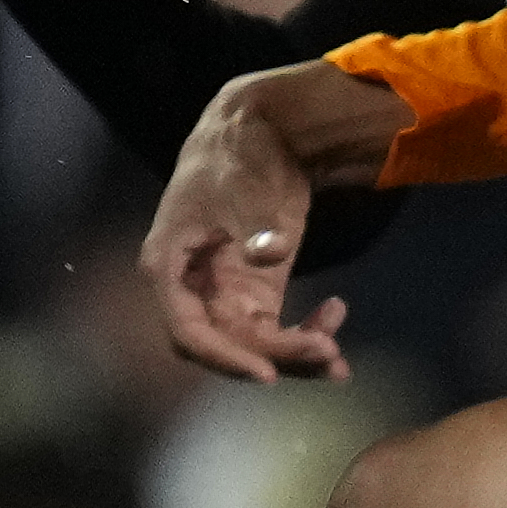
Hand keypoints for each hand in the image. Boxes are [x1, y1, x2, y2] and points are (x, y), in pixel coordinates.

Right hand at [142, 64, 406, 379]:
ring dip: (294, 356)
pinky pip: (275, 329)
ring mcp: (225, 293)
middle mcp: (191, 290)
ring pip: (253, 344)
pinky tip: (334, 314)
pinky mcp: (256, 292)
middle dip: (275, 357)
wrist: (259, 134)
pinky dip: (304, 333)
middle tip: (325, 355)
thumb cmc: (236, 157)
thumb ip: (253, 225)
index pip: (188, 330)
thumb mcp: (240, 185)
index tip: (266, 373)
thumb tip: (268, 255)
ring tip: (337, 359)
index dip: (225, 357)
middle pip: (225, 344)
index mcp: (169, 266)